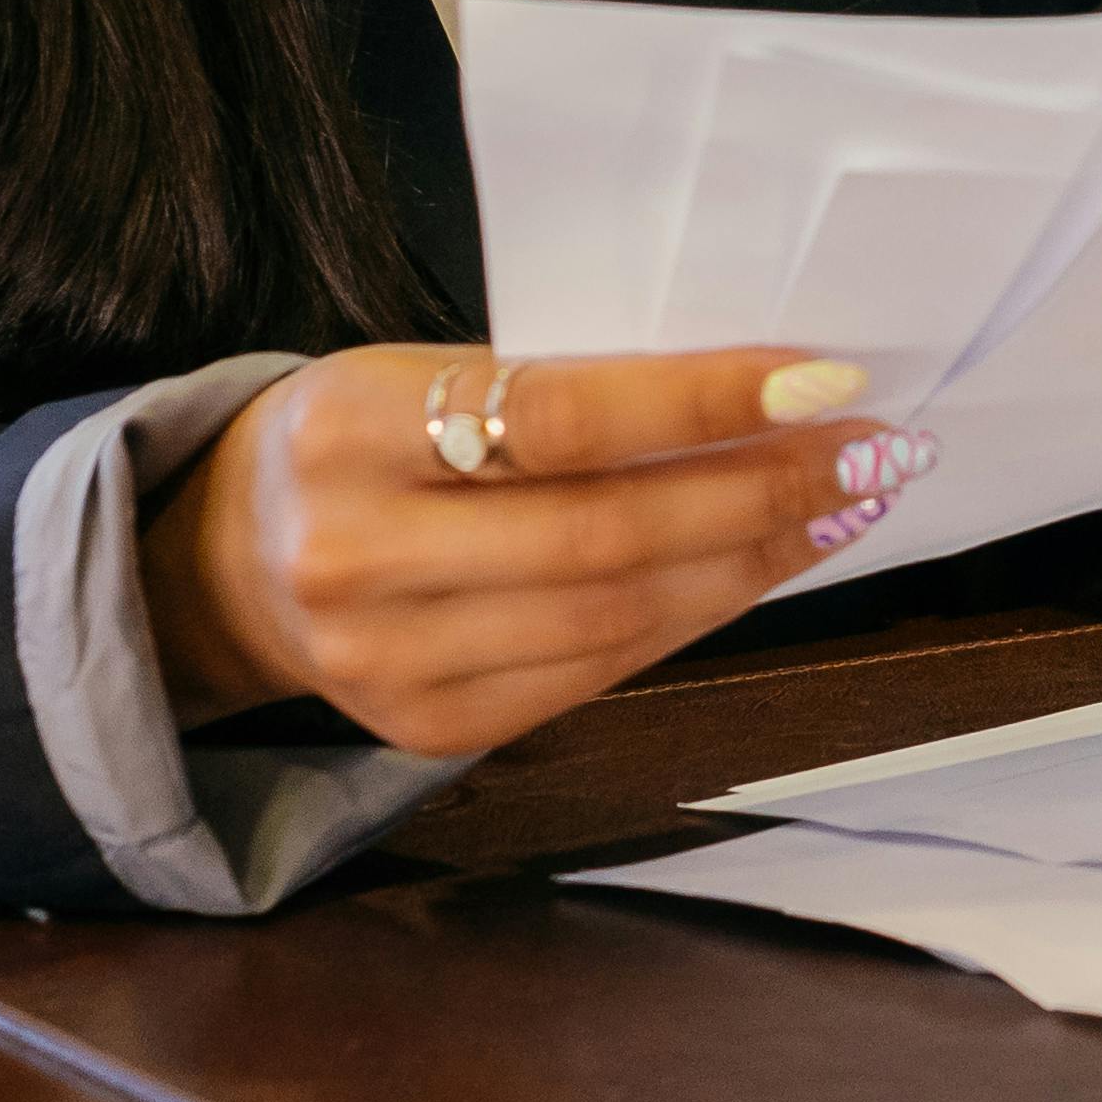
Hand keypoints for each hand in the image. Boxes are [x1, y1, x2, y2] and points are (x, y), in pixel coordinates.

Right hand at [137, 344, 929, 757]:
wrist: (233, 559)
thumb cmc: (364, 435)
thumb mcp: (422, 372)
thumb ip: (557, 389)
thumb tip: (759, 395)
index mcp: (349, 429)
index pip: (560, 416)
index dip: (703, 403)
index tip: (824, 380)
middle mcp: (355, 556)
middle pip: (603, 536)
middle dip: (759, 496)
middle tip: (868, 454)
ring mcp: (385, 662)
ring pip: (614, 619)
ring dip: (749, 564)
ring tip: (839, 510)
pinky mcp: (425, 729)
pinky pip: (593, 674)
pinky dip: (691, 619)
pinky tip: (754, 572)